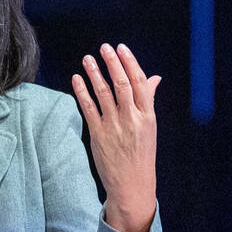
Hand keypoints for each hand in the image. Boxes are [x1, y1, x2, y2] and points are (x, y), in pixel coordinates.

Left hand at [72, 43, 160, 231]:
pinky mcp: (99, 135)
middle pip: (122, 84)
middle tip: (104, 47)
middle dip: (112, 63)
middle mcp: (132, 119)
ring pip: (104, 94)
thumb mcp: (150, 126)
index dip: (130, 63)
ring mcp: (114, 127)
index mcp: (147, 115)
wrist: (132, 184)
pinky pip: (89, 109)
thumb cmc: (141, 154)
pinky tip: (77, 79)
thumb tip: (154, 77)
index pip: (140, 82)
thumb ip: (147, 100)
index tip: (121, 48)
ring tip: (87, 58)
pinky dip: (82, 92)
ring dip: (95, 73)